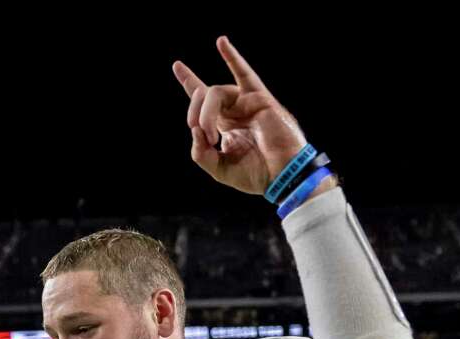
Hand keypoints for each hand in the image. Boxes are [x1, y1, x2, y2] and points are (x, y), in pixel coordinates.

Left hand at [172, 37, 316, 195]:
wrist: (281, 176)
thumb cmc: (255, 175)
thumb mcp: (219, 169)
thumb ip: (200, 153)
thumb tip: (194, 129)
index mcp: (224, 125)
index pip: (202, 99)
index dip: (190, 82)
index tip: (178, 66)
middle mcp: (233, 110)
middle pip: (203, 94)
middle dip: (194, 112)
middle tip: (203, 137)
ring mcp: (245, 102)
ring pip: (215, 92)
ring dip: (206, 113)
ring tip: (211, 137)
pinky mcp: (259, 99)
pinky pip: (244, 74)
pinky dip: (232, 57)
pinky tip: (221, 42)